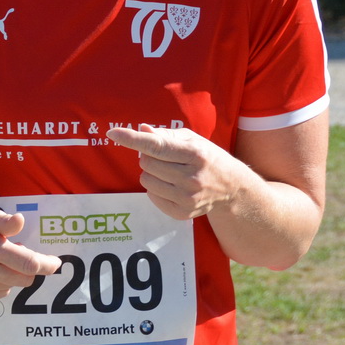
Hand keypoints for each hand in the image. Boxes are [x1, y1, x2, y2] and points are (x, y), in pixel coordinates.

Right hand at [0, 207, 61, 303]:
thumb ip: (7, 221)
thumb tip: (21, 221)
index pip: (27, 263)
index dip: (46, 265)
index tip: (55, 262)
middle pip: (24, 279)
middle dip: (30, 269)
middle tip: (20, 254)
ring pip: (12, 286)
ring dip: (13, 275)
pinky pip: (0, 294)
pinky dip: (1, 284)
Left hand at [107, 123, 252, 220]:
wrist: (231, 188)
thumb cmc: (207, 157)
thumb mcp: (192, 140)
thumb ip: (165, 135)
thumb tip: (142, 130)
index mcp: (195, 154)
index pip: (156, 146)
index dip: (132, 139)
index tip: (112, 133)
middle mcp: (192, 178)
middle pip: (146, 163)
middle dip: (148, 156)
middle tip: (164, 157)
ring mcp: (187, 199)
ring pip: (145, 180)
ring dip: (151, 173)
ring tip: (170, 171)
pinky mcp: (181, 213)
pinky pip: (151, 196)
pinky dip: (155, 188)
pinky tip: (172, 185)